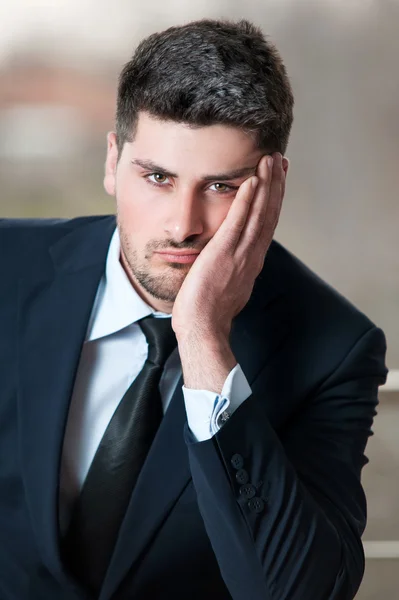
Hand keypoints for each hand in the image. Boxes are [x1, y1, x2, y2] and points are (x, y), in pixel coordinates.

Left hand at [172, 152, 286, 341]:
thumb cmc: (210, 311)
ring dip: (266, 184)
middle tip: (279, 160)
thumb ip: (235, 269)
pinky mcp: (224, 253)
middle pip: (270, 214)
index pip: (267, 224)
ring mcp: (240, 253)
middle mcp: (252, 254)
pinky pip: (238, 222)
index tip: (277, 180)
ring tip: (269, 160)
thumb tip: (233, 261)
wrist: (203, 327)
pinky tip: (252, 181)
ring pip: (259, 213)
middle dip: (276, 185)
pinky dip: (246, 201)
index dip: (274, 200)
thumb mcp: (229, 286)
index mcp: (252, 261)